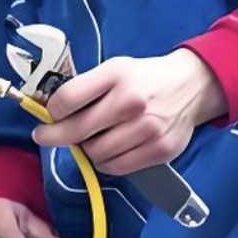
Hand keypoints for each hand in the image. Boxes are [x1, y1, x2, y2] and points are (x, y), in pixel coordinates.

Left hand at [31, 49, 227, 175]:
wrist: (192, 87)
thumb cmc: (145, 79)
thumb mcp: (114, 69)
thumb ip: (85, 87)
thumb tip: (50, 111)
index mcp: (116, 75)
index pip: (68, 99)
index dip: (51, 111)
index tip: (48, 115)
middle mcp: (131, 102)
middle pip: (77, 130)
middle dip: (54, 136)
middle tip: (45, 136)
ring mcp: (147, 129)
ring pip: (95, 154)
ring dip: (86, 149)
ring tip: (93, 138)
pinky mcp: (159, 151)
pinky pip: (116, 167)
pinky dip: (105, 162)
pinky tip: (109, 149)